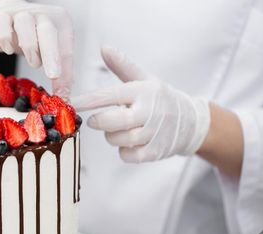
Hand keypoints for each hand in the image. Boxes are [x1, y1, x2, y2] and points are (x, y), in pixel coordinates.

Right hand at [0, 0, 72, 97]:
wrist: (6, 20)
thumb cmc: (33, 38)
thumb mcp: (50, 55)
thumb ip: (60, 77)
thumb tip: (64, 100)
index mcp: (61, 22)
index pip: (65, 47)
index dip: (65, 70)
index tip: (62, 91)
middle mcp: (43, 15)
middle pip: (48, 32)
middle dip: (51, 55)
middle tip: (53, 75)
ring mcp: (21, 13)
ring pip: (26, 25)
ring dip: (30, 47)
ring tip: (33, 63)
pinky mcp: (1, 15)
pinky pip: (2, 24)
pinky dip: (5, 38)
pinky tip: (8, 49)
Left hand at [71, 46, 210, 162]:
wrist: (190, 122)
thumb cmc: (160, 99)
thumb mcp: (145, 78)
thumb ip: (122, 65)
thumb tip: (104, 48)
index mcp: (144, 91)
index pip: (111, 94)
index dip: (88, 100)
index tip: (72, 102)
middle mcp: (149, 112)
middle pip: (113, 121)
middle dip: (99, 121)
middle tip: (95, 120)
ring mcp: (153, 133)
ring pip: (118, 139)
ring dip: (111, 136)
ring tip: (118, 128)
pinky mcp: (154, 152)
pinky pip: (127, 155)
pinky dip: (123, 150)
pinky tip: (130, 142)